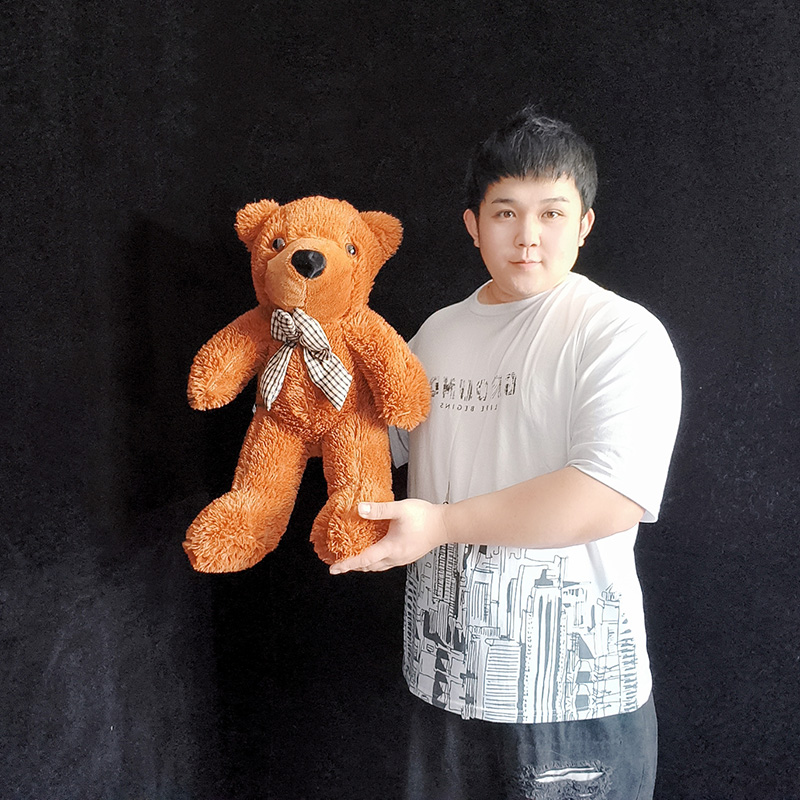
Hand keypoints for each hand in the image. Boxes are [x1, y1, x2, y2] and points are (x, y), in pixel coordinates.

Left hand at [329, 499, 447, 573]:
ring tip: (355, 558)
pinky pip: (387, 563)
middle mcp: (396, 557)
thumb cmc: (426, 517)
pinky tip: (376, 551)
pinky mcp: (407, 555)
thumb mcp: (400, 509)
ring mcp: (402, 558)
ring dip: (366, 564)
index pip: (364, 560)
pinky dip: (376, 560)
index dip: (347, 564)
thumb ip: (379, 510)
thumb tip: (360, 509)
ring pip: (379, 566)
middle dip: (354, 565)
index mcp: (391, 548)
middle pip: (370, 567)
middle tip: (341, 563)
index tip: (334, 568)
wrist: (445, 525)